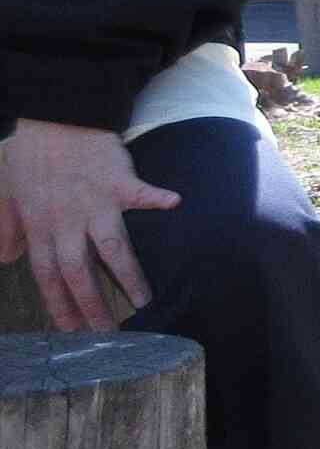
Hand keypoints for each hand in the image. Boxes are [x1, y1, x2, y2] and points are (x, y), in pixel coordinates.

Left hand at [0, 120, 180, 332]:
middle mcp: (66, 221)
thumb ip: (6, 225)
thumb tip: (7, 257)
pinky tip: (175, 204)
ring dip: (128, 277)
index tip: (72, 329)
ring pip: (111, 248)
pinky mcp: (118, 181)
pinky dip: (156, 199)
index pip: (48, 274)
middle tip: (108, 332)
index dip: (59, 303)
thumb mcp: (6, 189)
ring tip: (146, 302)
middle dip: (92, 305)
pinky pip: (140, 193)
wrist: (51, 116)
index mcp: (39, 225)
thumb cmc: (30, 152)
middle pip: (79, 271)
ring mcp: (94, 203)